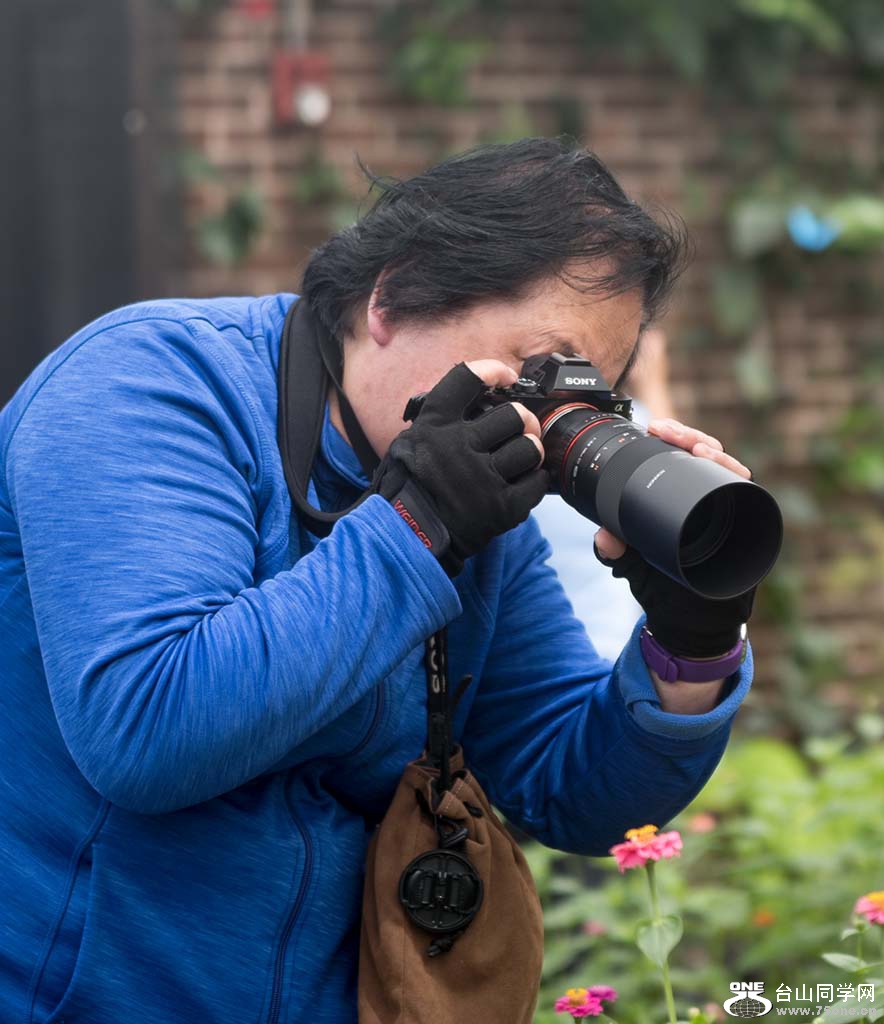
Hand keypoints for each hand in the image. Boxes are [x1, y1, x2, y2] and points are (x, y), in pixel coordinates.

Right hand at [371, 360, 548, 576]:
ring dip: (530, 452)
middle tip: (520, 429)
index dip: (493, 370)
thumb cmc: (409, 489)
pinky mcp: (501, 508)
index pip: (466, 379)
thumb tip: (475, 399)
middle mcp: (458, 447)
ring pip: (530, 448)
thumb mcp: (411, 443)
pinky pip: (538, 482)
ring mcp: (481, 478)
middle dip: (522, 421)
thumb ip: (439, 422)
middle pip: (513, 415)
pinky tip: (523, 483)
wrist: (407, 537)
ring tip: (521, 459)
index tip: (506, 376)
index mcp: (434, 427)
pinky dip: (536, 481)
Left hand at [594, 418, 754, 658]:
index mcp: (680, 500)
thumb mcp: (633, 566)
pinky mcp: (748, 530)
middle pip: (706, 455)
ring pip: (729, 470)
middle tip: (667, 429)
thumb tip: (602, 536)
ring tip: (697, 447)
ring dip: (716, 453)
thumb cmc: (665, 590)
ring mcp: (730, 514)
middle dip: (690, 436)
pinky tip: (728, 471)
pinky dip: (740, 481)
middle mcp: (707, 502)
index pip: (679, 457)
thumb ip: (615, 551)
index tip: (653, 426)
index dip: (671, 438)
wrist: (689, 627)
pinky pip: (750, 498)